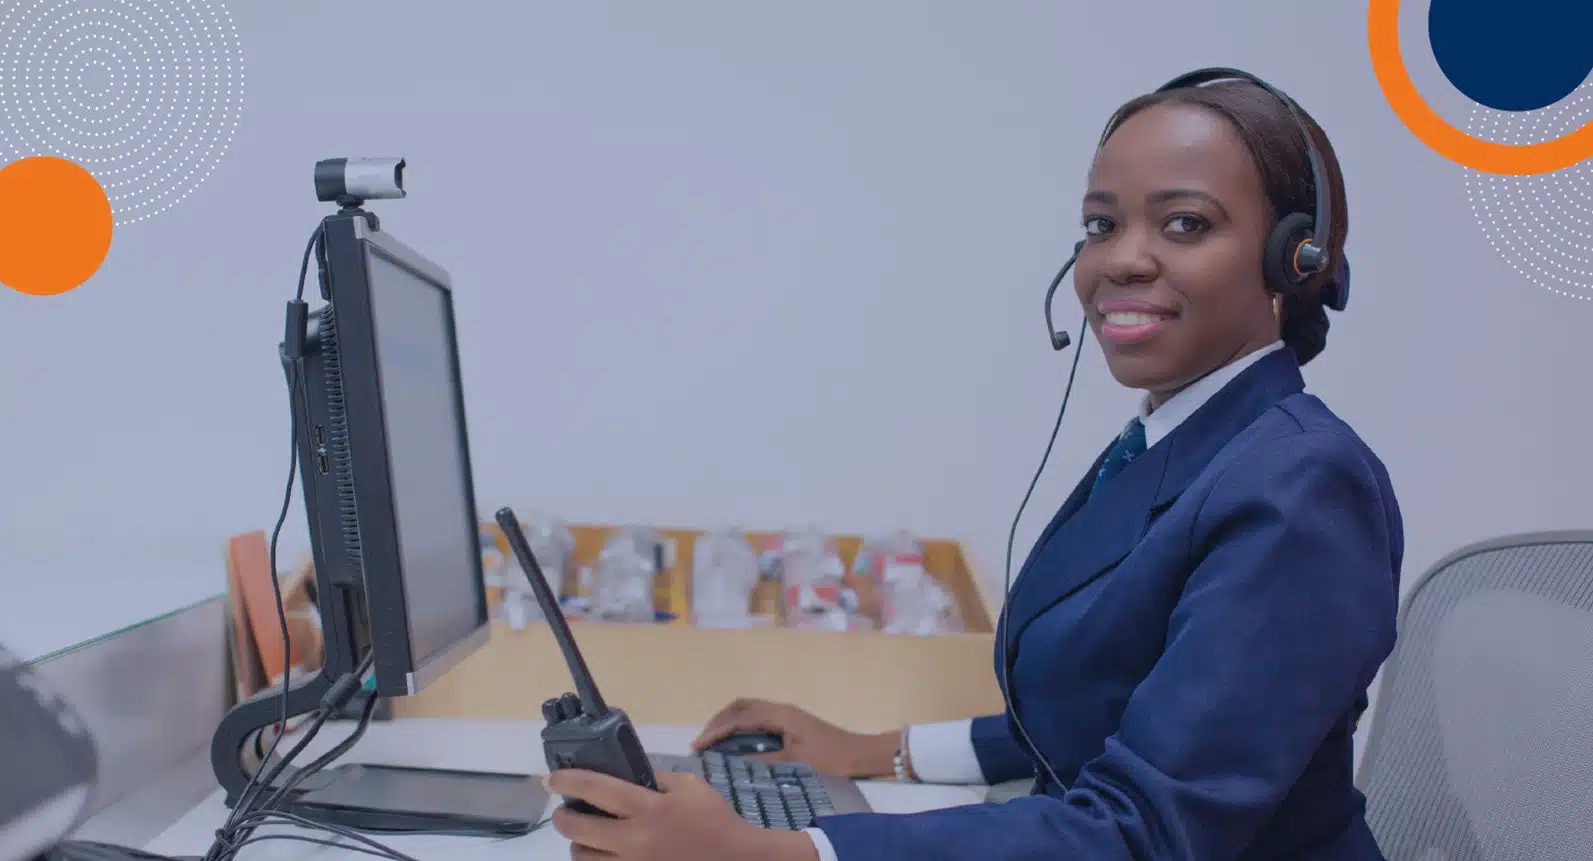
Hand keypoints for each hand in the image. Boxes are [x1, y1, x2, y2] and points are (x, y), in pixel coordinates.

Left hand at [547, 769, 816, 860]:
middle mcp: (634, 841)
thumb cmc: (714, 820)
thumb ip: (655, 778)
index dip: (568, 781)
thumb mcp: (690, 786)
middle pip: (577, 829)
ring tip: (586, 834)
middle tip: (565, 810)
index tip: (552, 778)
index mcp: (649, 809)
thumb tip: (622, 773)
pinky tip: (602, 853)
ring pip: (583, 857)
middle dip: (563, 817)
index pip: (596, 789)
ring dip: (578, 843)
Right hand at [691, 698, 896, 777]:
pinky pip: (758, 717)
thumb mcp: (795, 762)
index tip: (699, 745)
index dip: (716, 730)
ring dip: (729, 721)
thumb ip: (764, 761)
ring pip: (749, 709)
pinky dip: (741, 726)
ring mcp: (786, 714)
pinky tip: (736, 742)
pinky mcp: (790, 722)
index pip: (739, 718)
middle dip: (718, 721)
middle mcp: (780, 709)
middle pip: (740, 706)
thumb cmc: (831, 757)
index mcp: (779, 715)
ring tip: (713, 740)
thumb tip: (734, 761)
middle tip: (702, 740)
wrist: (860, 753)